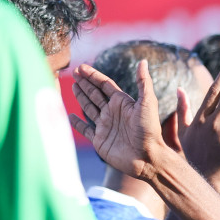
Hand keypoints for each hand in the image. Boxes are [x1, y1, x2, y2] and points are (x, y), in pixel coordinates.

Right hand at [71, 60, 167, 180]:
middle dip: (85, 83)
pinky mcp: (99, 140)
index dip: (93, 76)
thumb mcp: (148, 103)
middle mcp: (113, 113)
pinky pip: (85, 129)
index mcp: (122, 103)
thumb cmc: (149, 130)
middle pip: (95, 94)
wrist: (146, 158)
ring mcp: (105, 126)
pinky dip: (77, 123)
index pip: (105, 85)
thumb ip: (143, 82)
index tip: (82, 67)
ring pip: (89, 108)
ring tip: (72, 86)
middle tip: (74, 72)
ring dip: (81, 97)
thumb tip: (143, 61)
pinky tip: (70, 115)